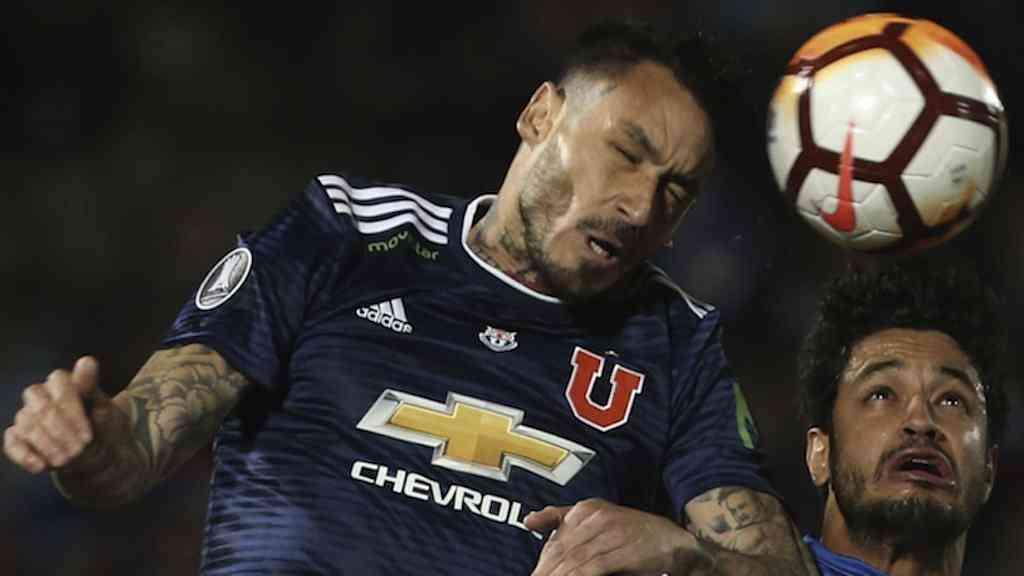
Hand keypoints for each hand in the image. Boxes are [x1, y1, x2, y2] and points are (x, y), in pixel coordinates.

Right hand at [4, 356, 121, 473]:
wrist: (98, 453)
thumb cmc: (103, 427)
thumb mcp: (107, 411)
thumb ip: (92, 388)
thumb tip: (86, 362)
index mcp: (64, 383)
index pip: (59, 382)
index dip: (72, 408)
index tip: (88, 434)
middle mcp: (41, 396)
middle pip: (40, 405)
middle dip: (60, 429)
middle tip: (79, 449)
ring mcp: (27, 416)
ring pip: (27, 424)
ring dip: (47, 444)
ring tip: (67, 459)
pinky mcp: (17, 437)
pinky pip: (12, 443)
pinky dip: (25, 455)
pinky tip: (41, 466)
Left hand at [526, 498, 706, 575]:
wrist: (672, 541)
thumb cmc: (631, 534)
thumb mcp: (596, 517)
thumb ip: (561, 518)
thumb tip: (528, 521)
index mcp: (586, 509)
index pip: (555, 540)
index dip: (543, 563)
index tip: (535, 575)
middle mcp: (596, 517)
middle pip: (562, 552)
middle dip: (547, 571)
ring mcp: (609, 533)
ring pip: (574, 560)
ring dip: (558, 575)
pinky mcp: (622, 550)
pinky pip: (592, 567)